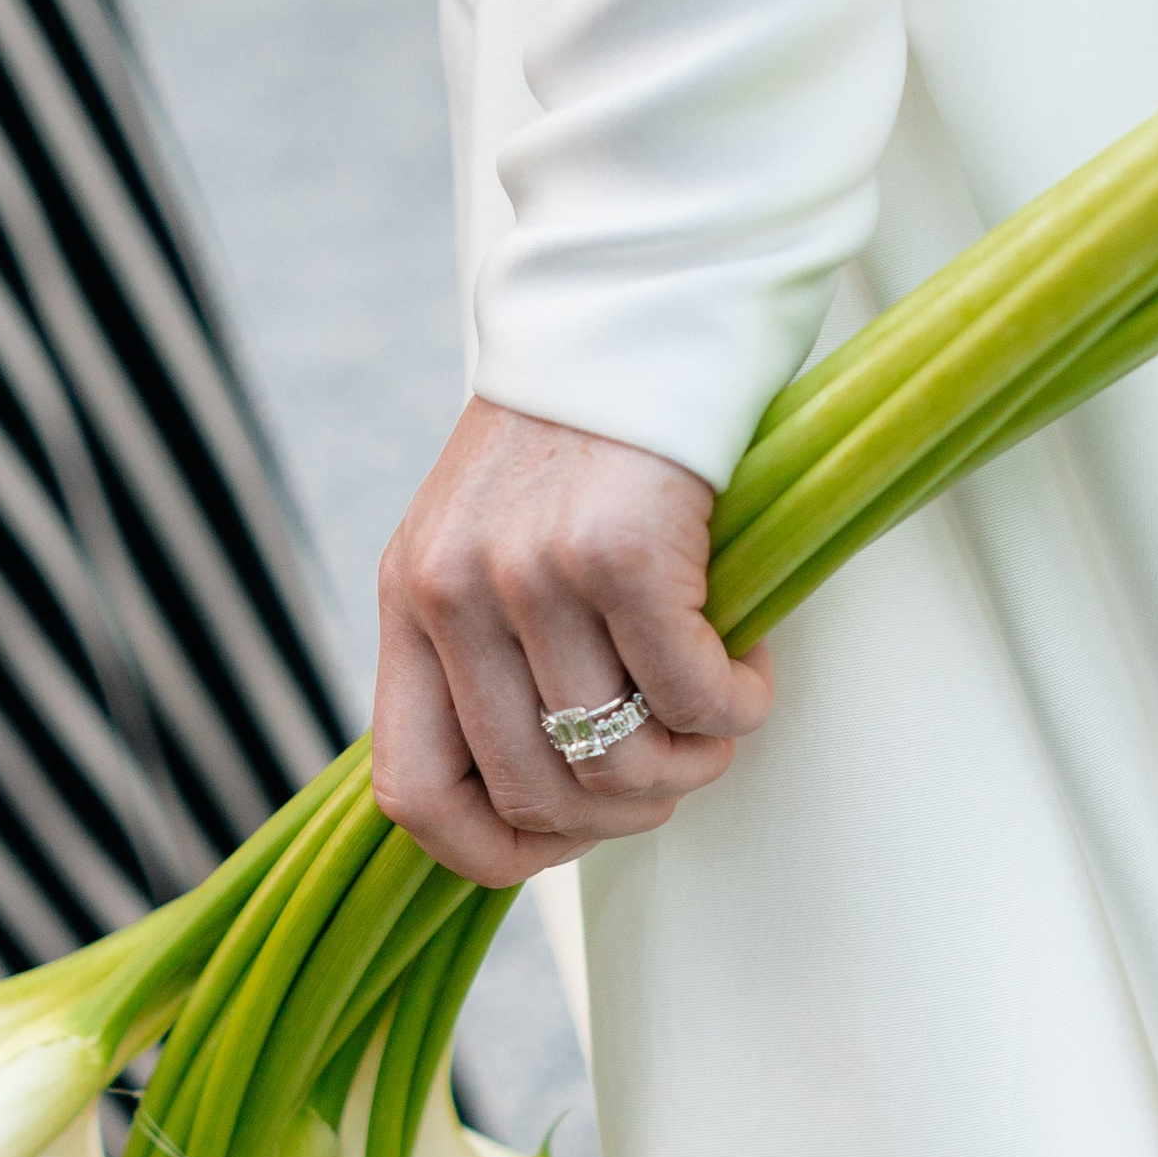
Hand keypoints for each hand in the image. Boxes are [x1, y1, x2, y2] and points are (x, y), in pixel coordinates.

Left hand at [371, 400, 773, 883]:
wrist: (637, 301)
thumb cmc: (579, 437)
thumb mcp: (486, 541)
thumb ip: (486, 650)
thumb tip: (541, 797)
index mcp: (407, 601)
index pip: (413, 794)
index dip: (489, 855)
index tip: (561, 843)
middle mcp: (452, 594)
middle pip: (531, 795)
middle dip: (619, 815)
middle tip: (673, 769)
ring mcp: (529, 575)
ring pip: (615, 760)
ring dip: (690, 763)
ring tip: (719, 715)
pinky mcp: (619, 552)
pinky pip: (689, 697)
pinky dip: (736, 706)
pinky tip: (750, 668)